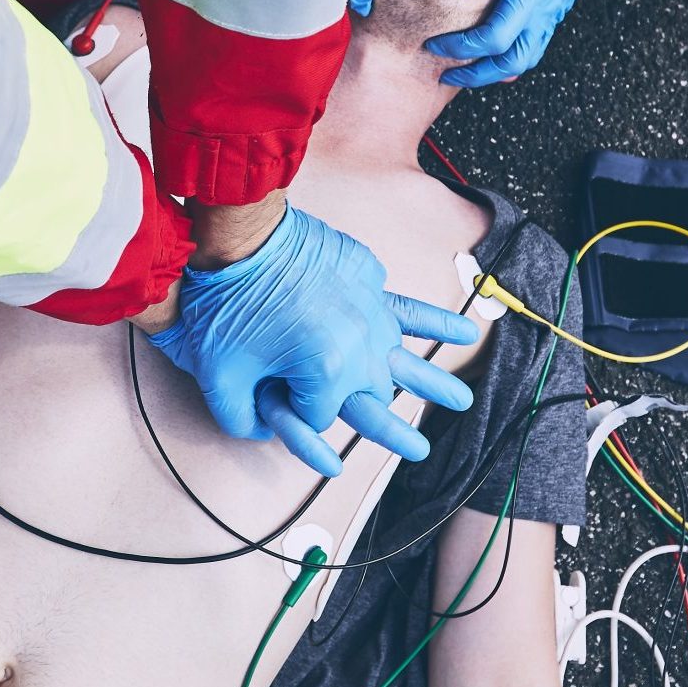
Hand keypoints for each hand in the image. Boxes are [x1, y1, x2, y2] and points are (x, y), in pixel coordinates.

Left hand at [147, 205, 477, 477]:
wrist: (241, 236)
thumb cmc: (226, 307)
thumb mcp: (220, 378)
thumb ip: (243, 419)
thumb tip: (262, 431)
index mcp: (328, 375)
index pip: (318, 418)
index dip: (288, 410)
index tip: (268, 392)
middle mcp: (361, 348)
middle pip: (372, 398)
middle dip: (381, 424)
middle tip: (418, 450)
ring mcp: (370, 313)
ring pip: (407, 360)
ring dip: (434, 384)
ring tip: (462, 402)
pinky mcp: (369, 284)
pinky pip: (407, 308)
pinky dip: (437, 322)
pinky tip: (467, 333)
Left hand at [426, 0, 618, 85]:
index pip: (498, 36)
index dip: (463, 47)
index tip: (434, 44)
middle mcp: (548, 4)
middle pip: (515, 62)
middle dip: (478, 75)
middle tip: (445, 73)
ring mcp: (554, 7)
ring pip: (527, 57)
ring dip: (494, 70)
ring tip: (464, 67)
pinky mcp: (556, 2)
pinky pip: (534, 43)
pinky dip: (510, 56)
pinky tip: (493, 50)